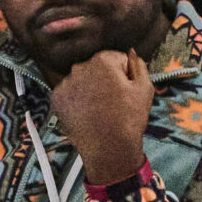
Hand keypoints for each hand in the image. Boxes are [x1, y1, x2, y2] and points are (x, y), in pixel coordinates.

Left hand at [50, 48, 155, 185]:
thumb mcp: (145, 89)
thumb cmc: (129, 119)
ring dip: (90, 89)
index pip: (116, 59)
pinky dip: (77, 100)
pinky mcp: (56, 99)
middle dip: (105, 79)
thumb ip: (138, 64)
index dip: (124, 75)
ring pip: (82, 80)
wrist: (108, 150)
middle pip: (97, 68)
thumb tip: (131, 52)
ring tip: (100, 110)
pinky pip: (70, 93)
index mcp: (103, 61)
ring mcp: (65, 84)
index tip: (126, 91)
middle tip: (113, 101)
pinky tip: (87, 113)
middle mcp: (79, 67)